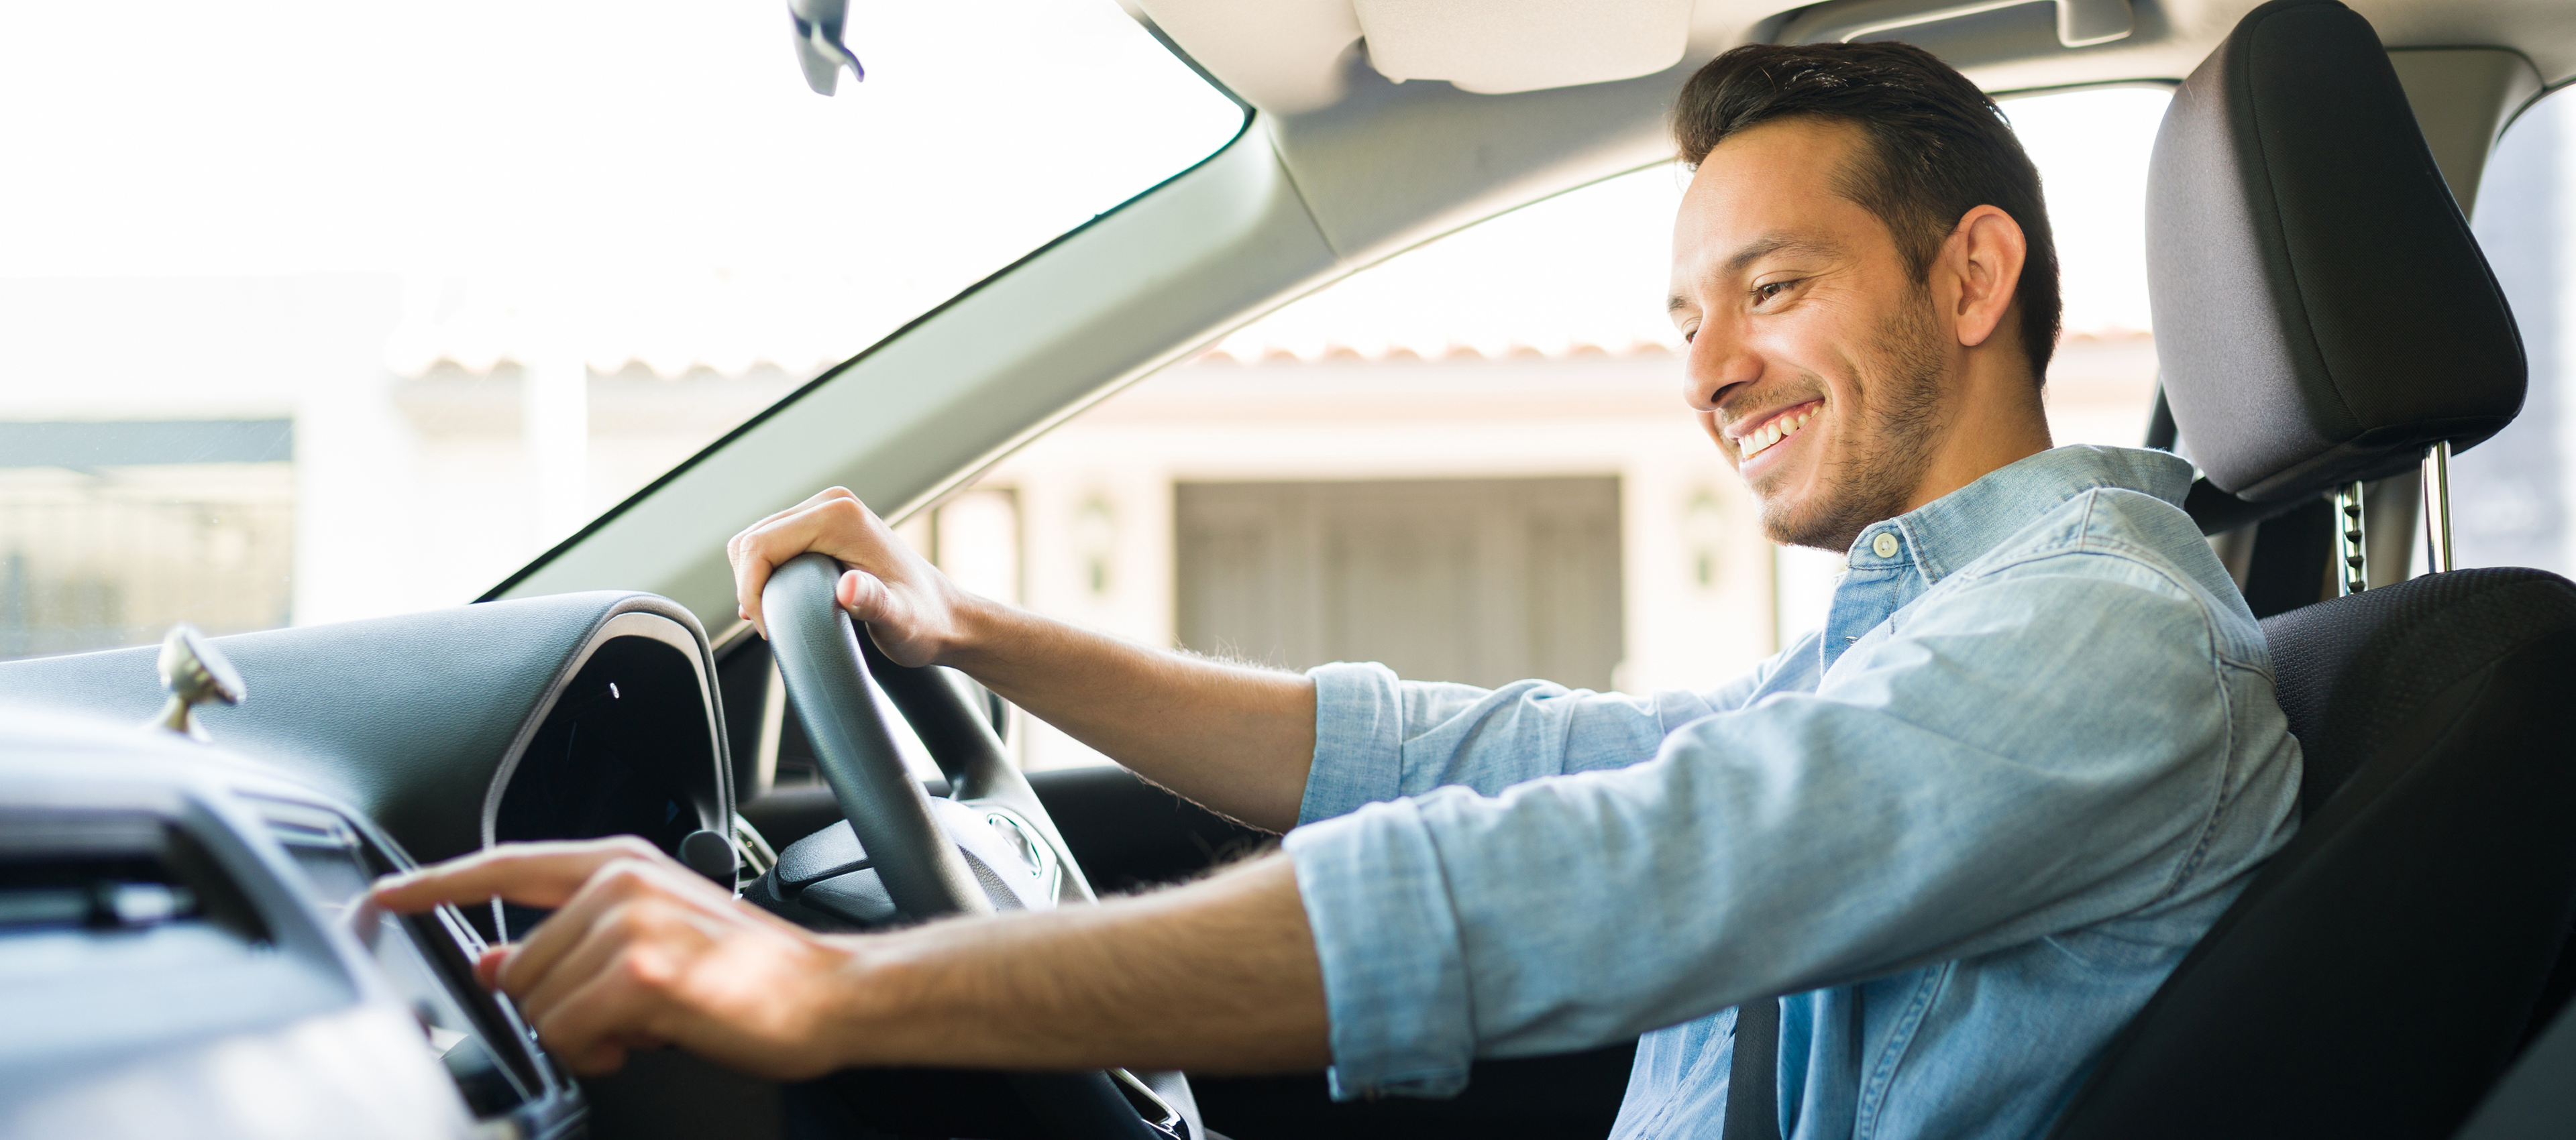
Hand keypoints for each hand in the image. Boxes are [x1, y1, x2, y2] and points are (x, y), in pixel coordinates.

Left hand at [371, 837, 866, 1078]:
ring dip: (581, 1035)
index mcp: (618, 863)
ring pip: (539, 1006)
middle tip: (625, 1016)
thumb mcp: (652, 939)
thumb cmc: (749, 975)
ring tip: (642, 1026)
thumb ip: (569, 941)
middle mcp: (618, 882)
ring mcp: (628, 923)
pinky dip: (598, 1053)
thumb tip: (495, 964)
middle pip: (517, 967)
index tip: (383, 898)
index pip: (502, 867)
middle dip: (557, 1010)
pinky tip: (644, 1041)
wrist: (829, 994)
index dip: (433, 884)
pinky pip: (568, 1032)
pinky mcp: (640, 972)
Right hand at [726, 487, 971, 665]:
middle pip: (751, 540)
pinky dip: (766, 575)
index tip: (769, 628)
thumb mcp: (899, 620)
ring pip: (757, 542)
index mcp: (839, 516)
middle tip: (772, 627)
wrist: (946, 617)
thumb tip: (848, 589)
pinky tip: (782, 604)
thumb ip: (873, 603)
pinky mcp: (823, 527)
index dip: (751, 590)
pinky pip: (773, 545)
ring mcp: (826, 512)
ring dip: (756, 582)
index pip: (759, 545)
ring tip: (777, 619)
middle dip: (750, 587)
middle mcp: (831, 504)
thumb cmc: (925, 621)